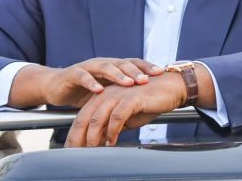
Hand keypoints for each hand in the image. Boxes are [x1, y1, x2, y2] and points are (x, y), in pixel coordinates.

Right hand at [9, 58, 162, 108]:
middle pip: (123, 64)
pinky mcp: (73, 73)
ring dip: (118, 75)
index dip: (147, 67)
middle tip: (148, 79)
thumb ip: (122, 96)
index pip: (133, 64)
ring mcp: (88, 67)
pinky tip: (99, 89)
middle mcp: (103, 64)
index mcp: (113, 68)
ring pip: (105, 68)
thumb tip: (147, 105)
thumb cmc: (83, 91)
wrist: (55, 86)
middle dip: (136, 71)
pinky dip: (91, 82)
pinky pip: (83, 76)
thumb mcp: (106, 94)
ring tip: (129, 83)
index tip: (162, 73)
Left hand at [64, 72, 185, 147]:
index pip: (83, 117)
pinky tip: (112, 142)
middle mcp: (107, 94)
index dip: (75, 134)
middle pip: (85, 117)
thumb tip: (102, 141)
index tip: (70, 149)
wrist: (171, 87)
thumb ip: (113, 126)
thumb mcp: (127, 117)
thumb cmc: (150, 101)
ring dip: (93, 136)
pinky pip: (117, 117)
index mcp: (103, 97)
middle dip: (77, 137)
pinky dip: (113, 131)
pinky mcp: (131, 98)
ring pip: (98, 117)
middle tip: (74, 153)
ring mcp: (118, 95)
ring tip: (91, 150)